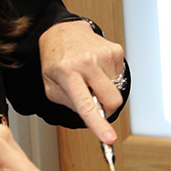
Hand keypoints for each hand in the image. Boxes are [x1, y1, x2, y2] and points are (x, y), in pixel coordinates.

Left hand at [40, 20, 126, 143]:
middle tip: (96, 102)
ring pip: (117, 90)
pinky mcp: (115, 51)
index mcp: (67, 73)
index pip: (86, 105)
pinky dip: (109, 78)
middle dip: (108, 108)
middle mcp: (87, 62)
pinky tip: (97, 68)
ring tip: (90, 77)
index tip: (109, 139)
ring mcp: (104, 55)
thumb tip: (92, 115)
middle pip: (112, 100)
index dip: (99, 124)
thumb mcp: (50, 85)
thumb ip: (70, 103)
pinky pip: (120, 77)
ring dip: (105, 89)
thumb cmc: (56, 60)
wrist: (63, 31)